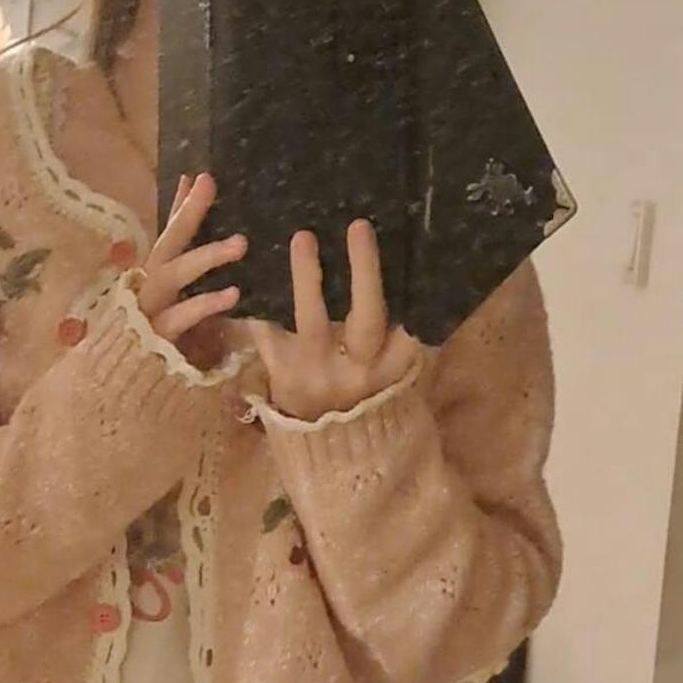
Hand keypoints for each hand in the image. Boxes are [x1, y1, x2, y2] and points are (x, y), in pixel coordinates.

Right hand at [138, 173, 246, 346]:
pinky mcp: (154, 338)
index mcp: (151, 282)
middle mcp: (145, 290)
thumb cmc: (149, 355)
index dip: (181, 208)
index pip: (167, 237)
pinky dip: (205, 303)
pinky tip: (232, 294)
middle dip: (187, 214)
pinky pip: (181, 316)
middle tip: (211, 185)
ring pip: (172, 274)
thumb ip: (184, 285)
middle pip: (166, 245)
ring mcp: (147, 312)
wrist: (119, 397)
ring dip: (205, 257)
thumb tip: (200, 262)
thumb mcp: (172, 314)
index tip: (200, 177)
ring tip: (240, 244)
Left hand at [248, 220, 419, 421]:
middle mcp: (355, 372)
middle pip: (367, 319)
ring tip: (303, 237)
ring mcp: (315, 372)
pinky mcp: (280, 374)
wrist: (325, 455)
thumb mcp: (396, 383)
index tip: (418, 253)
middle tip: (358, 227)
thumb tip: (424, 289)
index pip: (411, 329)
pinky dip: (261, 306)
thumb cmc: (366, 407)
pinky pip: (268, 335)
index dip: (417, 295)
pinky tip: (257, 271)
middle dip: (364, 272)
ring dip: (307, 278)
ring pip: (313, 322)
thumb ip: (407, 344)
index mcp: (391, 371)